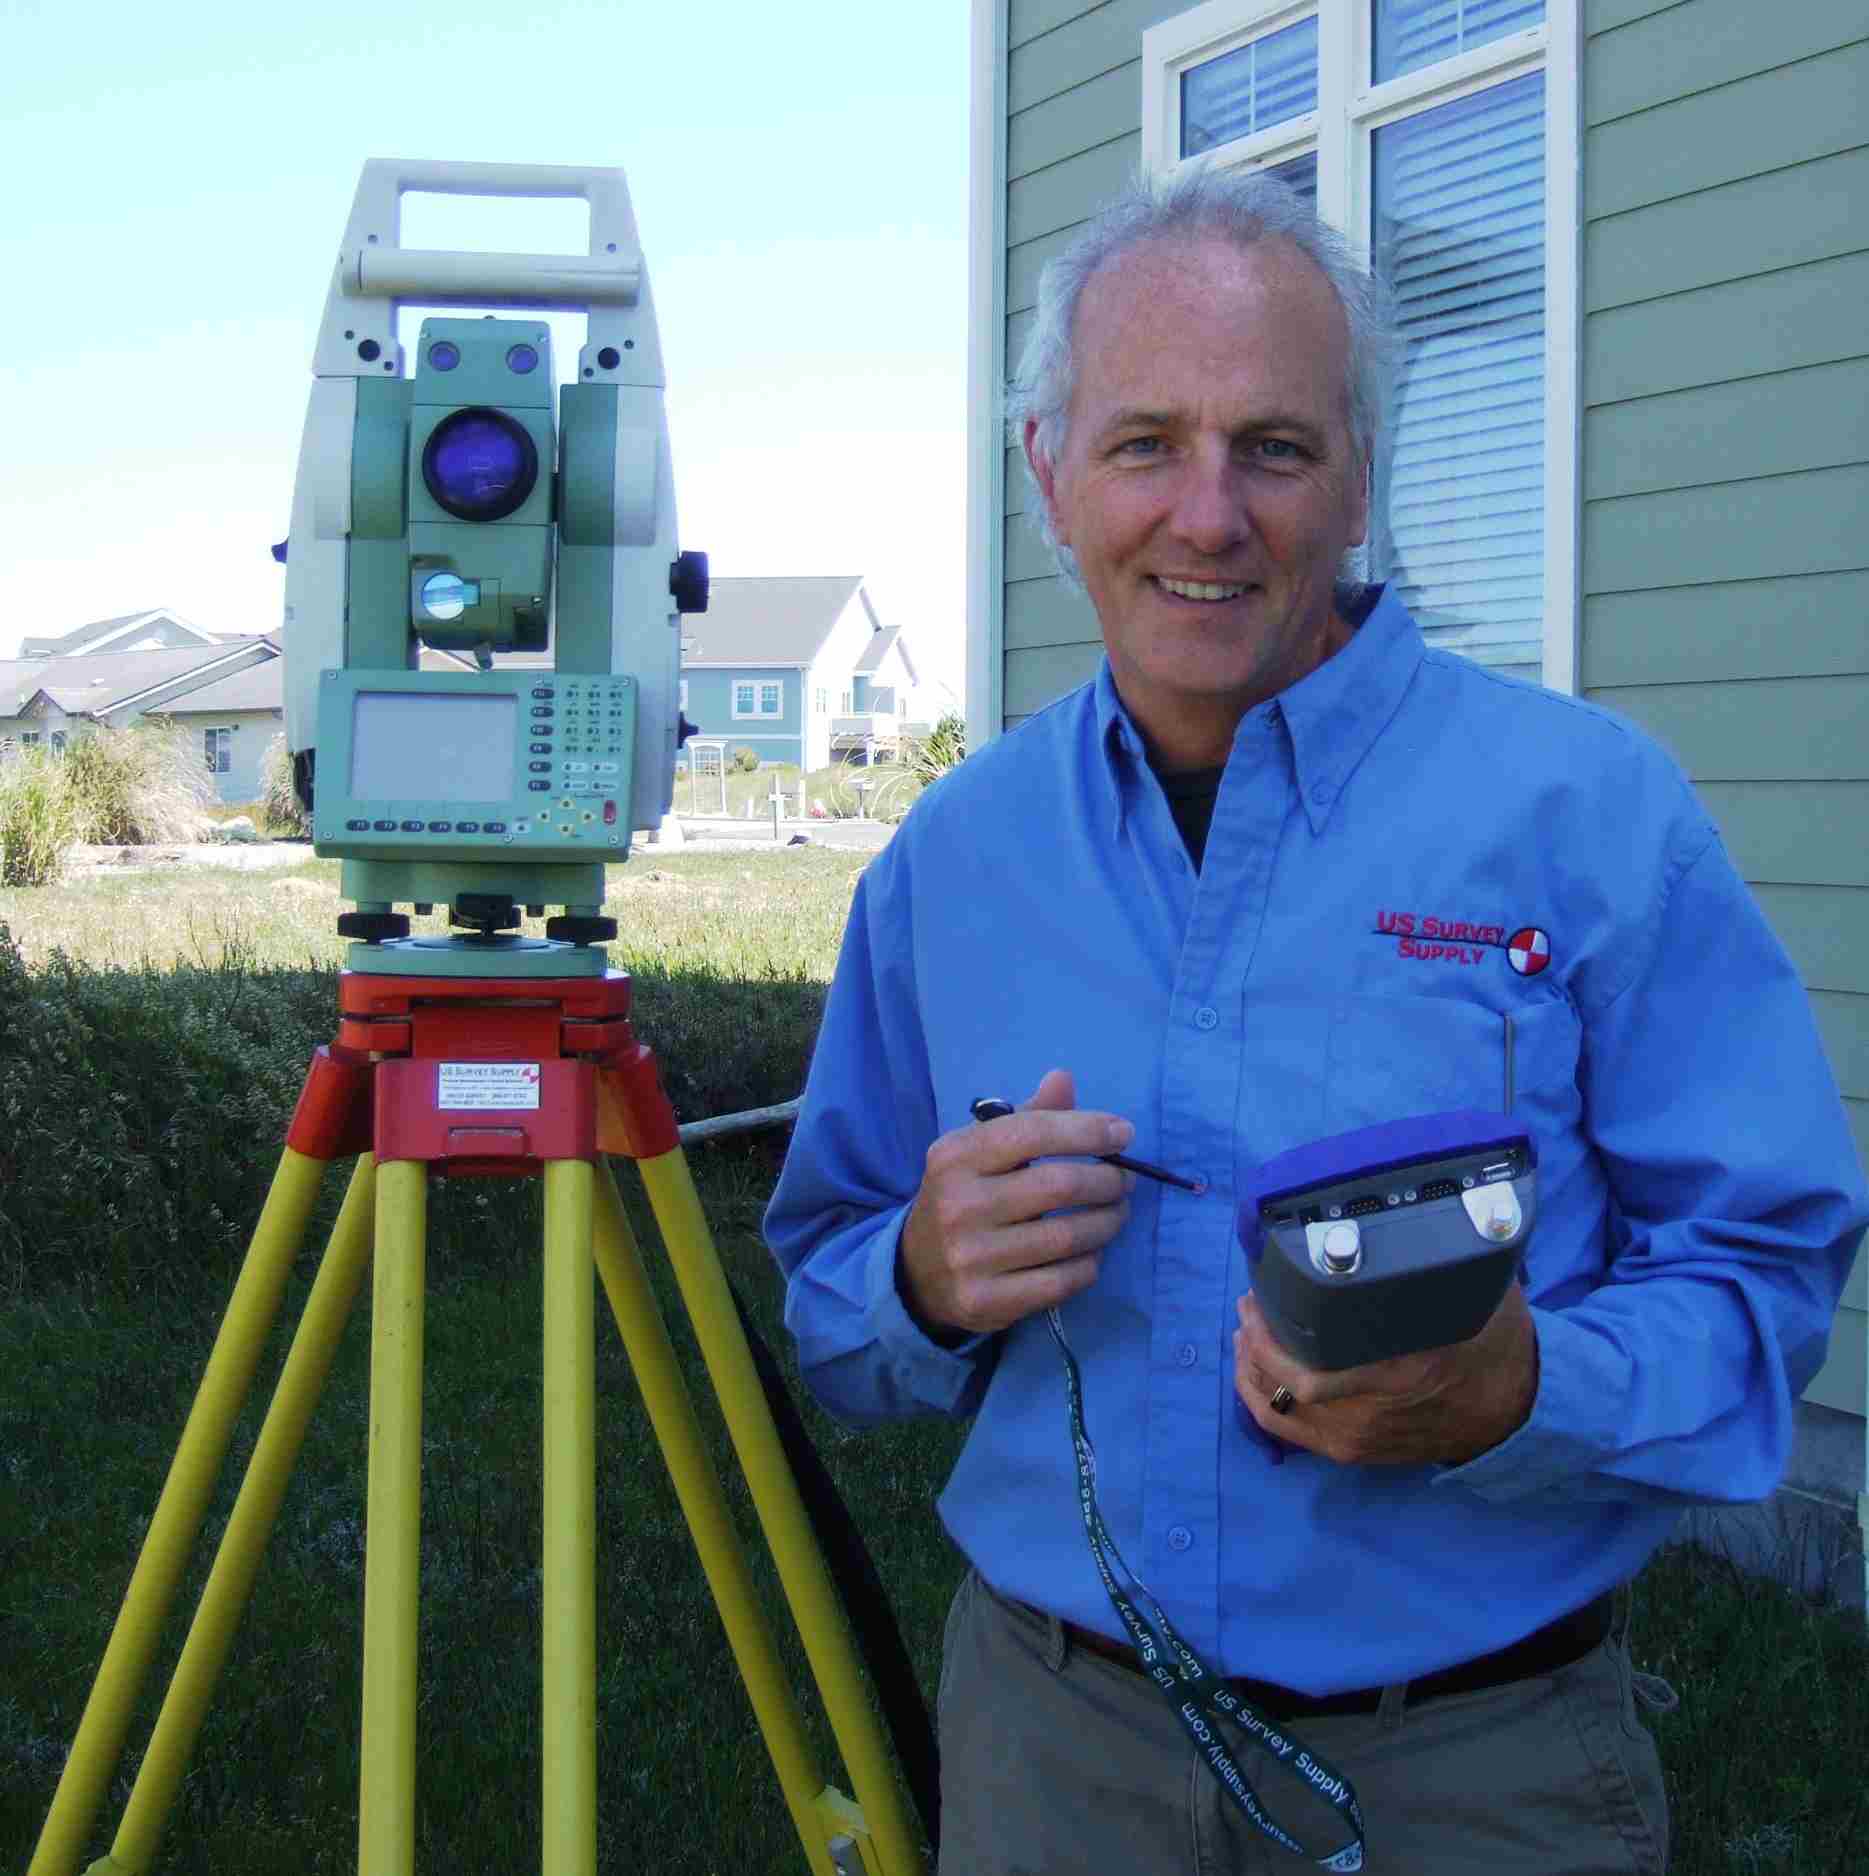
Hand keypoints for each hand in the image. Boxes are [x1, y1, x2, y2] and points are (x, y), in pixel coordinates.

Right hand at [898, 1069, 1133, 1337]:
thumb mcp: (979, 1151)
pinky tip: (1091, 1252)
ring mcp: (970, 1258)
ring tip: (1117, 1212)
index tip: (1124, 1134)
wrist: (919, 1272)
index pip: (1032, 1133)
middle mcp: (959, 1206)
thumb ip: (1025, 1117)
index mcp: (955, 1157)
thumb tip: (1064, 1079)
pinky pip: (1061, 1281)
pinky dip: (1089, 1264)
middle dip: (1107, 1180)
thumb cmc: (963, 1196)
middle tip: (1125, 1180)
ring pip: (1067, 1237)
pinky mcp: (987, 1301)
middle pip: (1058, 1186)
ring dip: (1107, 1222)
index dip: (1086, 1130)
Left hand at [1233, 1280, 1538, 1466]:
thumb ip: (1429, 1266)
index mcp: (1396, 1374)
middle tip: (1248, 1303)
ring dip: (1250, 1366)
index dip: (1270, 1331)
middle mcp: (1367, 1414)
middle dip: (1254, 1338)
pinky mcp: (1351, 1451)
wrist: (1515, 1411)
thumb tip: (1387, 1220)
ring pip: (1274, 1408)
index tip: (1258, 1291)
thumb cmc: (1490, 1342)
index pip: (1308, 1370)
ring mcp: (1355, 1437)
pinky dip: (1259, 1396)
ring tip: (1246, 1330)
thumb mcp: (1470, 1295)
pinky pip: (1286, 1430)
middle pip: (1280, 1383)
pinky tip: (1252, 1367)